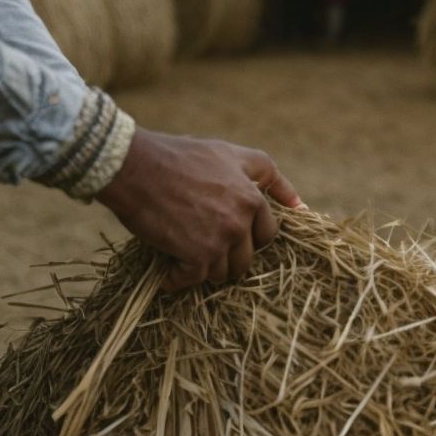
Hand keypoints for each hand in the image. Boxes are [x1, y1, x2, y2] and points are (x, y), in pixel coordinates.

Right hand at [95, 128, 302, 290]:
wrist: (134, 166)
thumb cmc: (180, 157)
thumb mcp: (230, 154)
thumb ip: (268, 175)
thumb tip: (302, 206)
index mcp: (253, 199)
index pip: (267, 235)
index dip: (248, 237)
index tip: (226, 234)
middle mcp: (241, 222)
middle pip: (246, 258)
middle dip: (228, 256)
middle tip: (202, 245)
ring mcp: (220, 240)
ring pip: (223, 273)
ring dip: (203, 268)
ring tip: (184, 253)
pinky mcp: (196, 256)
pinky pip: (194, 280)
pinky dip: (178, 279)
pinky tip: (168, 271)